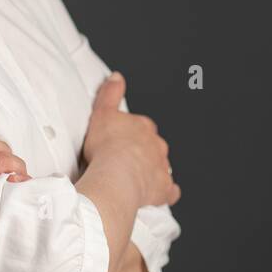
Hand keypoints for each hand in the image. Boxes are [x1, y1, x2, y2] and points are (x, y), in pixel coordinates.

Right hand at [81, 72, 180, 207]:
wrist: (117, 175)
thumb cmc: (106, 146)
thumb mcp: (102, 113)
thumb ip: (110, 93)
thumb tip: (117, 76)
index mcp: (144, 127)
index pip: (141, 127)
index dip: (131, 134)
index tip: (121, 140)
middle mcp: (157, 146)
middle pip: (153, 147)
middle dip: (143, 152)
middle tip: (126, 160)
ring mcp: (162, 167)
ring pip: (161, 167)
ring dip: (152, 170)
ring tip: (136, 179)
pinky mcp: (164, 189)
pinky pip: (169, 190)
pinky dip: (166, 192)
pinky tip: (158, 194)